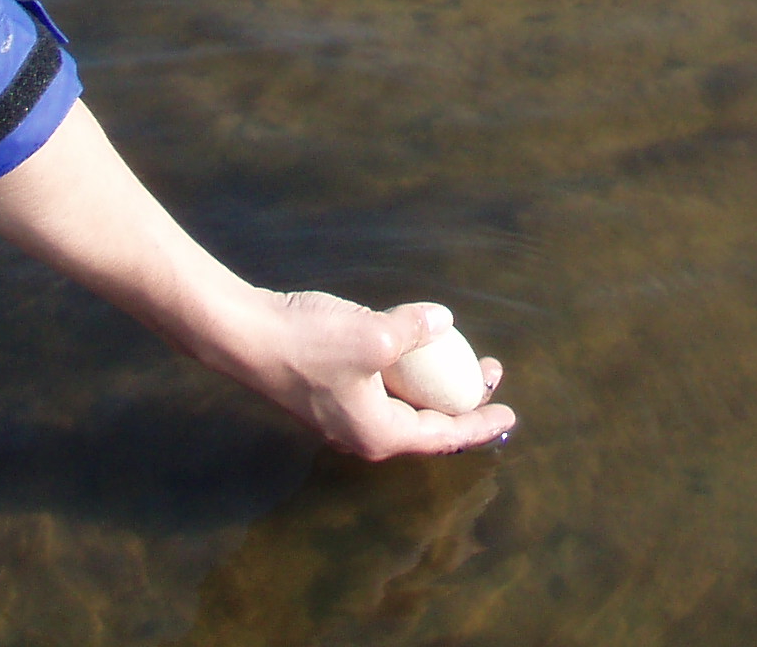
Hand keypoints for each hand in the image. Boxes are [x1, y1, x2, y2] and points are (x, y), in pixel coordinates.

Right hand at [227, 293, 514, 459]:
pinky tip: (411, 342)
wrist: (245, 337)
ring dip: (433, 381)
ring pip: (402, 402)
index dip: (481, 425)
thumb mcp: (374, 336)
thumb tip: (444, 322)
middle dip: (461, 399)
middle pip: (426, 422)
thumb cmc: (308, 343)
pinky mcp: (330, 390)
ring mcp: (344, 413)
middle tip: (490, 371)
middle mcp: (363, 432)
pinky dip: (405, 370)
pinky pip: (381, 387)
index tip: (511, 416)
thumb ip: (415, 330)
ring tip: (459, 353)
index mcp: (379, 432)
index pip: (444, 436)